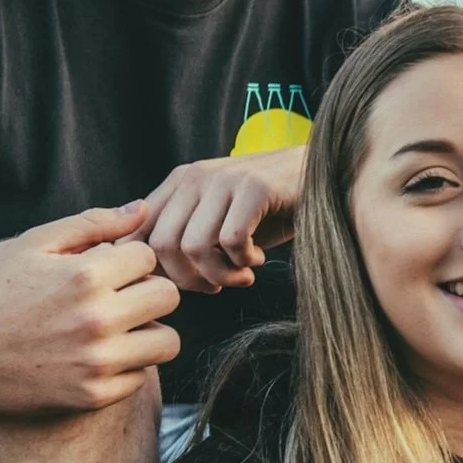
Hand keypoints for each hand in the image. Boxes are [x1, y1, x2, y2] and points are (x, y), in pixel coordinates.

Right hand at [0, 203, 180, 416]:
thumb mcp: (34, 244)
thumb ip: (94, 224)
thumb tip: (142, 210)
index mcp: (86, 276)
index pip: (149, 257)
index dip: (130, 260)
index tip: (109, 270)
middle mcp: (97, 320)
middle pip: (169, 297)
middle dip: (148, 292)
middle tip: (121, 298)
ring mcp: (96, 362)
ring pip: (167, 342)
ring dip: (148, 332)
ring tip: (118, 328)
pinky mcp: (92, 396)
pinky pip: (140, 377)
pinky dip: (127, 366)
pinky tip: (97, 356)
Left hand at [132, 145, 304, 291]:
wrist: (324, 178)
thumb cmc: (269, 210)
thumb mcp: (218, 221)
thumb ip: (183, 236)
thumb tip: (148, 276)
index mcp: (179, 182)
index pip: (137, 233)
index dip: (154, 270)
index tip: (187, 283)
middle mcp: (195, 176)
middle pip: (161, 245)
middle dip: (187, 280)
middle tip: (216, 286)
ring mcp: (225, 178)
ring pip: (194, 246)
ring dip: (219, 274)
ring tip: (240, 276)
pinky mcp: (255, 187)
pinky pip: (232, 240)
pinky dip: (244, 261)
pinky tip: (257, 259)